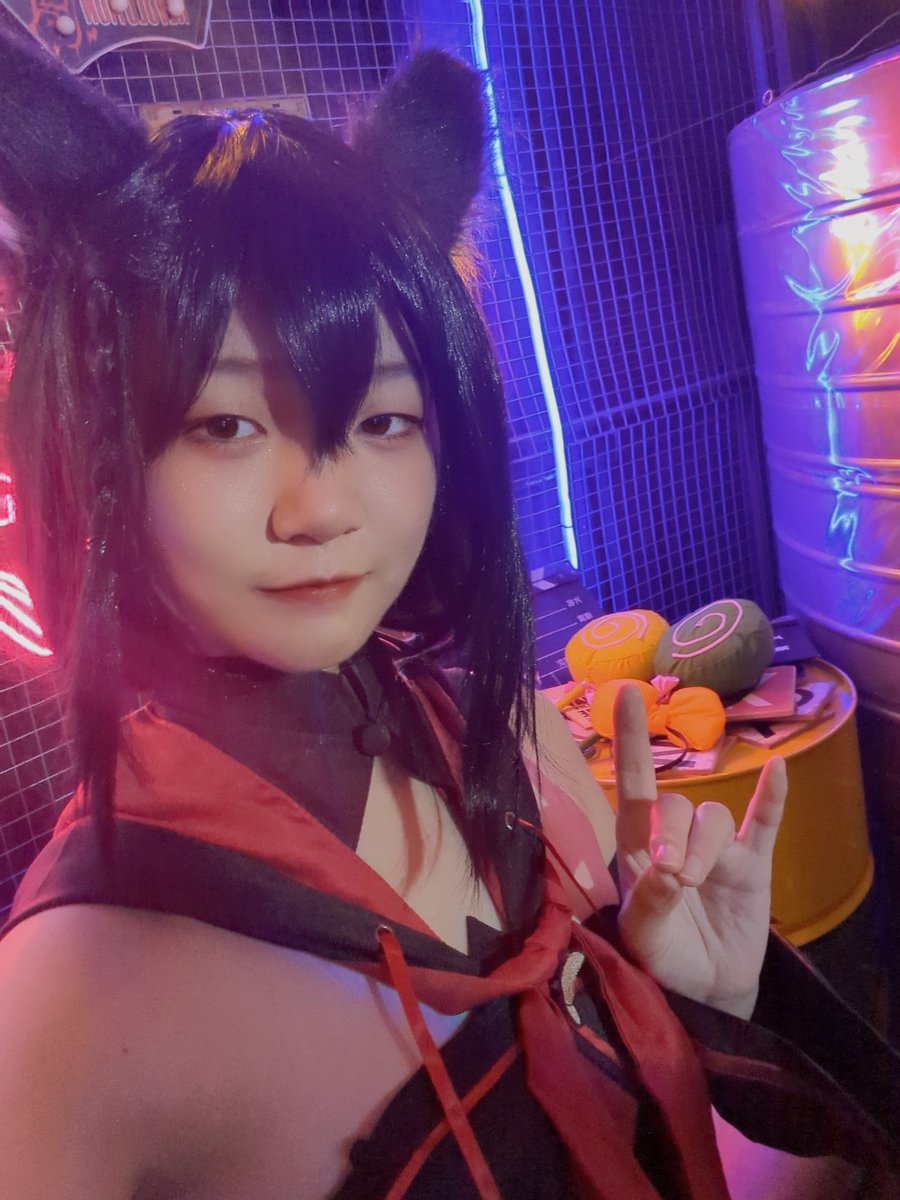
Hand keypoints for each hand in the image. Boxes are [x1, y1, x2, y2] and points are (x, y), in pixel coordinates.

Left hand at [611, 683, 785, 1017]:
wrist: (703, 994)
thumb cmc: (661, 960)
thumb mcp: (643, 937)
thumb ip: (650, 902)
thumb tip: (667, 868)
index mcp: (637, 848)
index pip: (632, 785)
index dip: (630, 741)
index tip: (627, 694)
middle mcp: (676, 839)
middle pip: (675, 806)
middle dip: (673, 834)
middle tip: (673, 877)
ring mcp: (717, 851)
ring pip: (713, 818)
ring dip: (705, 843)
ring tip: (693, 881)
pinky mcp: (752, 867)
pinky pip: (763, 824)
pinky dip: (771, 798)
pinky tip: (779, 770)